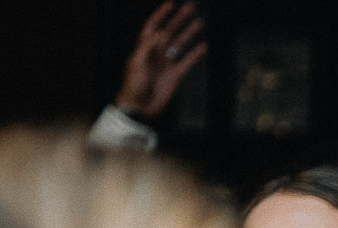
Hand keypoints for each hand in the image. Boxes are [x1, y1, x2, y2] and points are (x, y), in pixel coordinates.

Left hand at [116, 3, 206, 120]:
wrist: (140, 107)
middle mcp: (156, 53)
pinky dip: (196, 54)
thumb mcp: (136, 64)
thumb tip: (158, 34)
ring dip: (189, 33)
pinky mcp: (176, 75)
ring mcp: (167, 64)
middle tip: (190, 8)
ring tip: (200, 22)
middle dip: (179, 19)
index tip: (171, 5)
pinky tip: (203, 46)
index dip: (161, 15)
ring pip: (180, 44)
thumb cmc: (133, 86)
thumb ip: (146, 48)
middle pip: (170, 31)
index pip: (153, 26)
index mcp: (144, 48)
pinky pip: (188, 62)